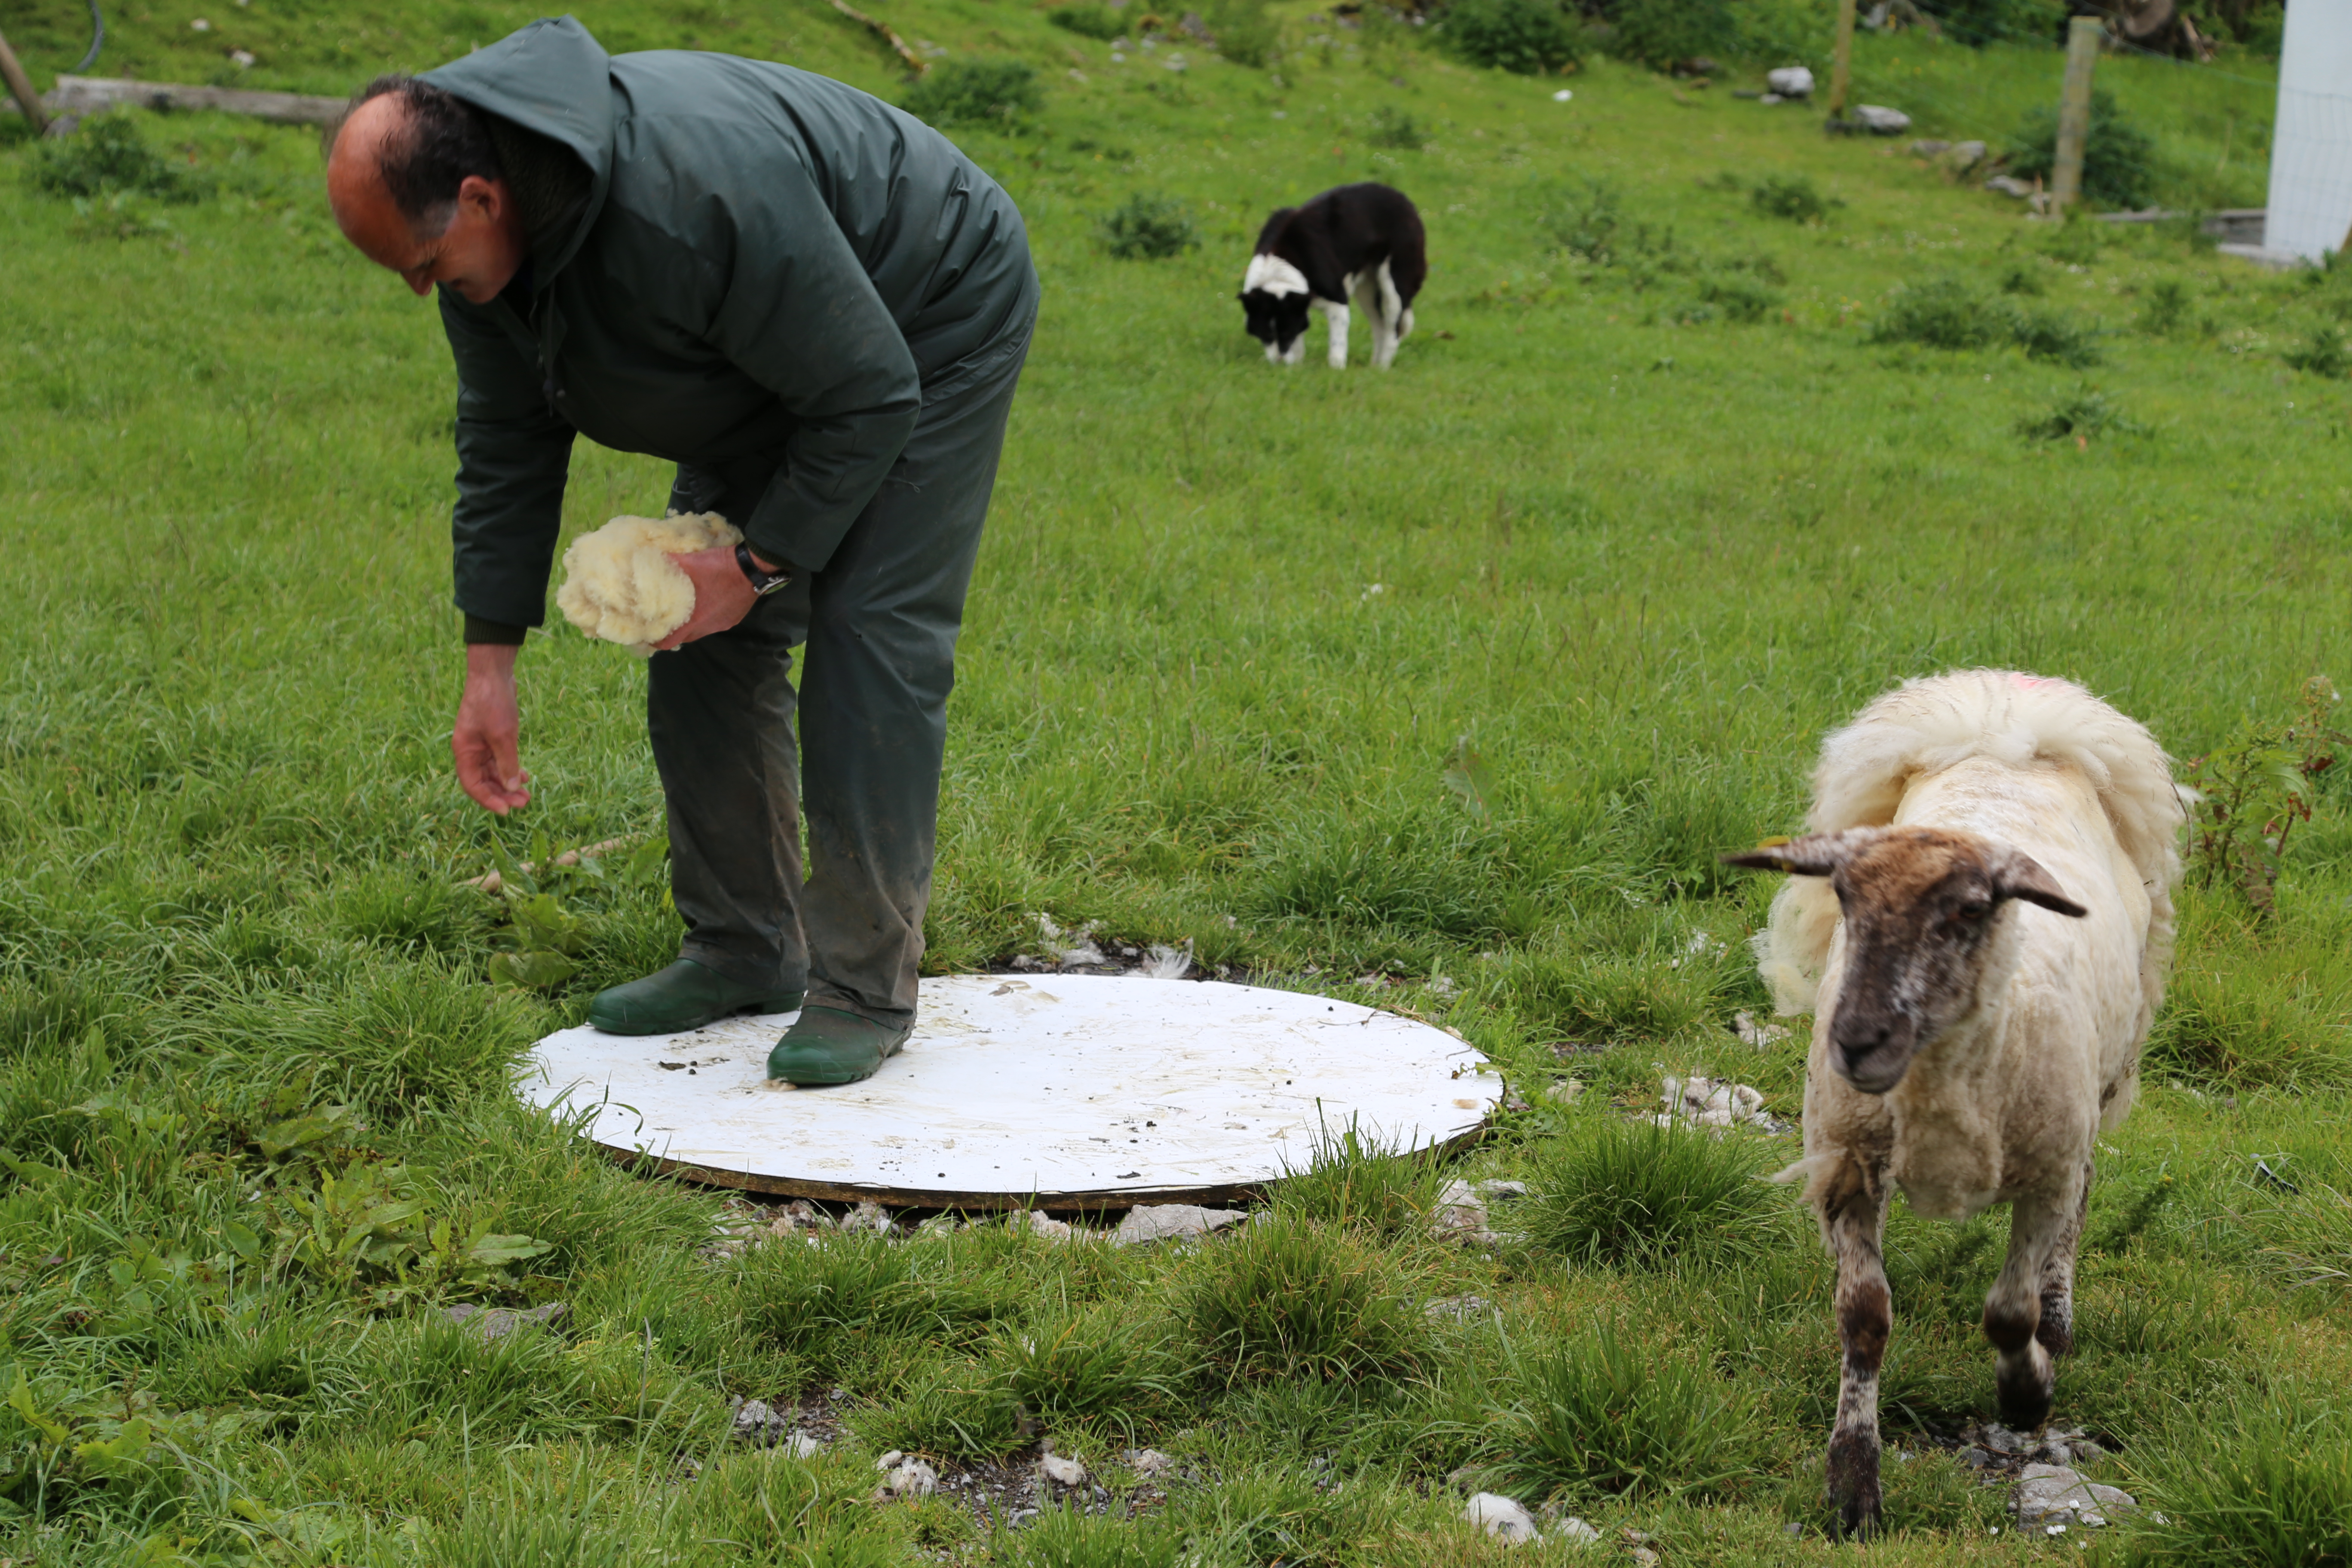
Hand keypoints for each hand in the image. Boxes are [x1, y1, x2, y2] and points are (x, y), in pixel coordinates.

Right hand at [454, 642, 531, 813]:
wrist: (494, 673)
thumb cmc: (493, 703)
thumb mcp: (503, 736)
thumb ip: (507, 763)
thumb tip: (511, 787)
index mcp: (465, 751)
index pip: (473, 785)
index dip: (488, 800)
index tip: (506, 811)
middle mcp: (470, 750)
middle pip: (484, 781)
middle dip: (503, 794)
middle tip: (524, 804)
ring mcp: (481, 743)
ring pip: (493, 772)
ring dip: (509, 783)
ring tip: (528, 794)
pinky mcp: (492, 736)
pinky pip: (499, 760)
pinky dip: (510, 768)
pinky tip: (525, 776)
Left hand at [653, 544, 770, 650]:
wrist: (753, 568)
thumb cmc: (719, 567)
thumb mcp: (690, 561)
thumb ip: (669, 563)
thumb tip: (648, 559)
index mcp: (694, 619)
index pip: (669, 642)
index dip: (656, 641)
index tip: (648, 634)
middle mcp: (707, 627)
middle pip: (684, 639)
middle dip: (672, 632)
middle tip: (663, 619)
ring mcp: (722, 625)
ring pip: (700, 632)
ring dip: (690, 625)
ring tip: (684, 611)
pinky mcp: (733, 620)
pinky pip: (714, 624)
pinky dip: (706, 618)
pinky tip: (706, 604)